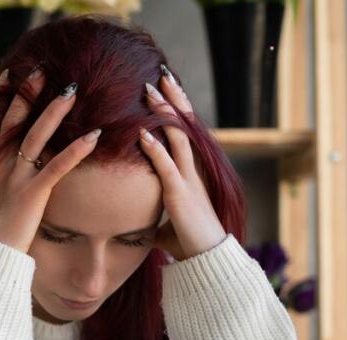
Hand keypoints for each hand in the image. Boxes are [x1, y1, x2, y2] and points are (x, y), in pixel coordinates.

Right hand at [0, 67, 102, 254]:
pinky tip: (94, 137)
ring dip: (53, 113)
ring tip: (71, 92)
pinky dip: (76, 150)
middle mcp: (3, 169)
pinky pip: (57, 167)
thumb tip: (1, 174)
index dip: (2, 102)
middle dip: (25, 96)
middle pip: (13, 124)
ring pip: (34, 138)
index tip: (9, 79)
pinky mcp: (33, 195)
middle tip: (39, 70)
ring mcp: (17, 180)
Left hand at [140, 70, 227, 261]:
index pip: (184, 132)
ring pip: (177, 137)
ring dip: (164, 113)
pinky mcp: (180, 194)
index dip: (176, 109)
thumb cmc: (188, 241)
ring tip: (150, 91)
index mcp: (190, 172)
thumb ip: (155, 212)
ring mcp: (188, 180)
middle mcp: (192, 170)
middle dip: (173, 98)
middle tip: (161, 74)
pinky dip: (154, 148)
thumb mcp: (167, 220)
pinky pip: (166, 166)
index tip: (165, 88)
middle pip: (184, 125)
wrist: (207, 257)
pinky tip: (141, 133)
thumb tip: (139, 221)